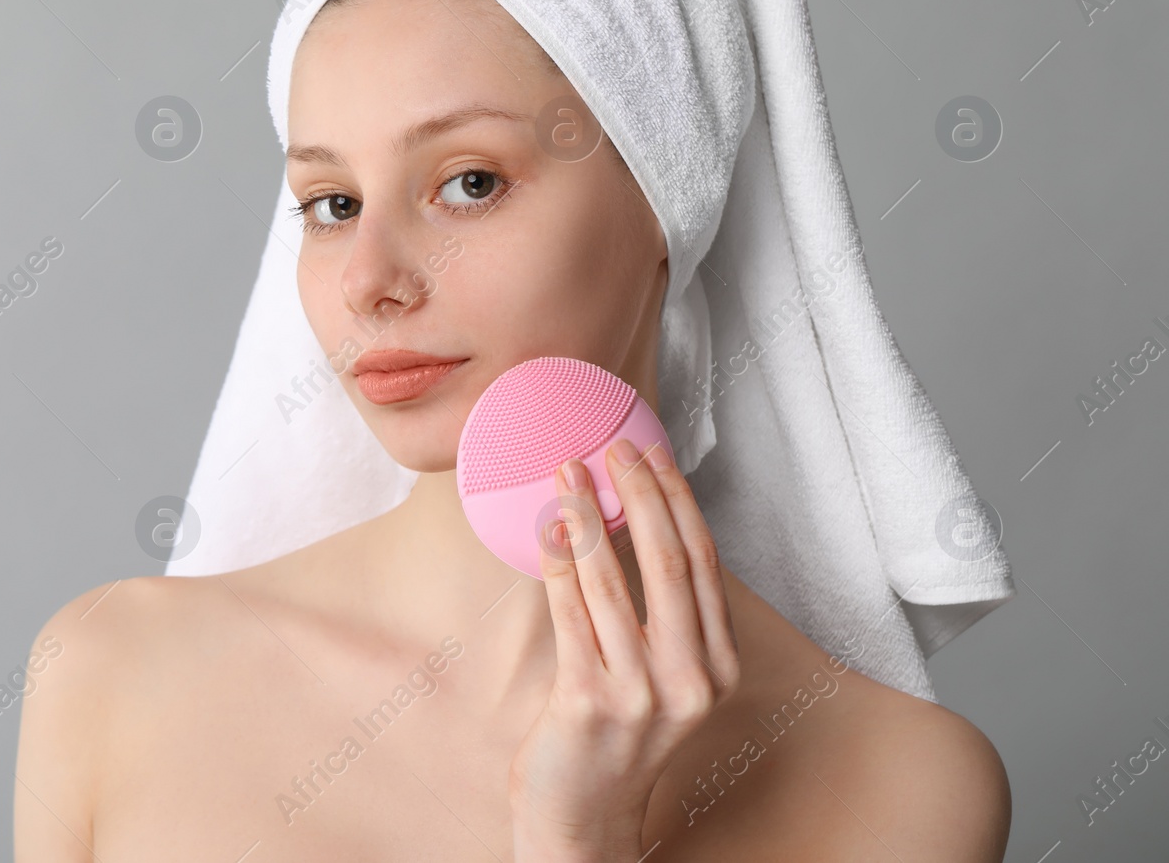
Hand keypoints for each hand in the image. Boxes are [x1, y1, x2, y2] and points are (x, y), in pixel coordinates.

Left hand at [508, 438, 740, 860]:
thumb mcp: (661, 675)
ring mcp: (644, 693)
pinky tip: (547, 525)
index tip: (653, 455)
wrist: (584, 817)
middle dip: (640, 494)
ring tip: (566, 471)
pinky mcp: (591, 700)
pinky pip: (572, 610)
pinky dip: (559, 559)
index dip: (678, 502)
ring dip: (588, 515)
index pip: (706, 563)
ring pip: (616, 579)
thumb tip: (630, 520)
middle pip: (671, 561)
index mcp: (718, 665)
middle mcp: (692, 679)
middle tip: (612, 448)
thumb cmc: (616, 736)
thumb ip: (661, 613)